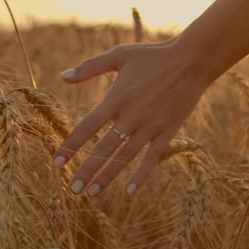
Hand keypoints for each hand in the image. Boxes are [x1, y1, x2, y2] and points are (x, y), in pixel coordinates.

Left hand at [53, 39, 212, 196]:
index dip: (70, 145)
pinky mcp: (167, 131)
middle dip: (87, 170)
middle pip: (104, 148)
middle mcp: (131, 116)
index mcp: (116, 98)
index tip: (56, 162)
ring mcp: (151, 126)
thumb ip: (90, 67)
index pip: (87, 126)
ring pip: (125, 157)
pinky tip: (129, 190)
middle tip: (73, 189)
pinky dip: (141, 175)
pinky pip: (152, 158)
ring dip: (108, 176)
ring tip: (92, 193)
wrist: (192, 61)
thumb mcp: (120, 55)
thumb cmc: (153, 56)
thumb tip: (62, 77)